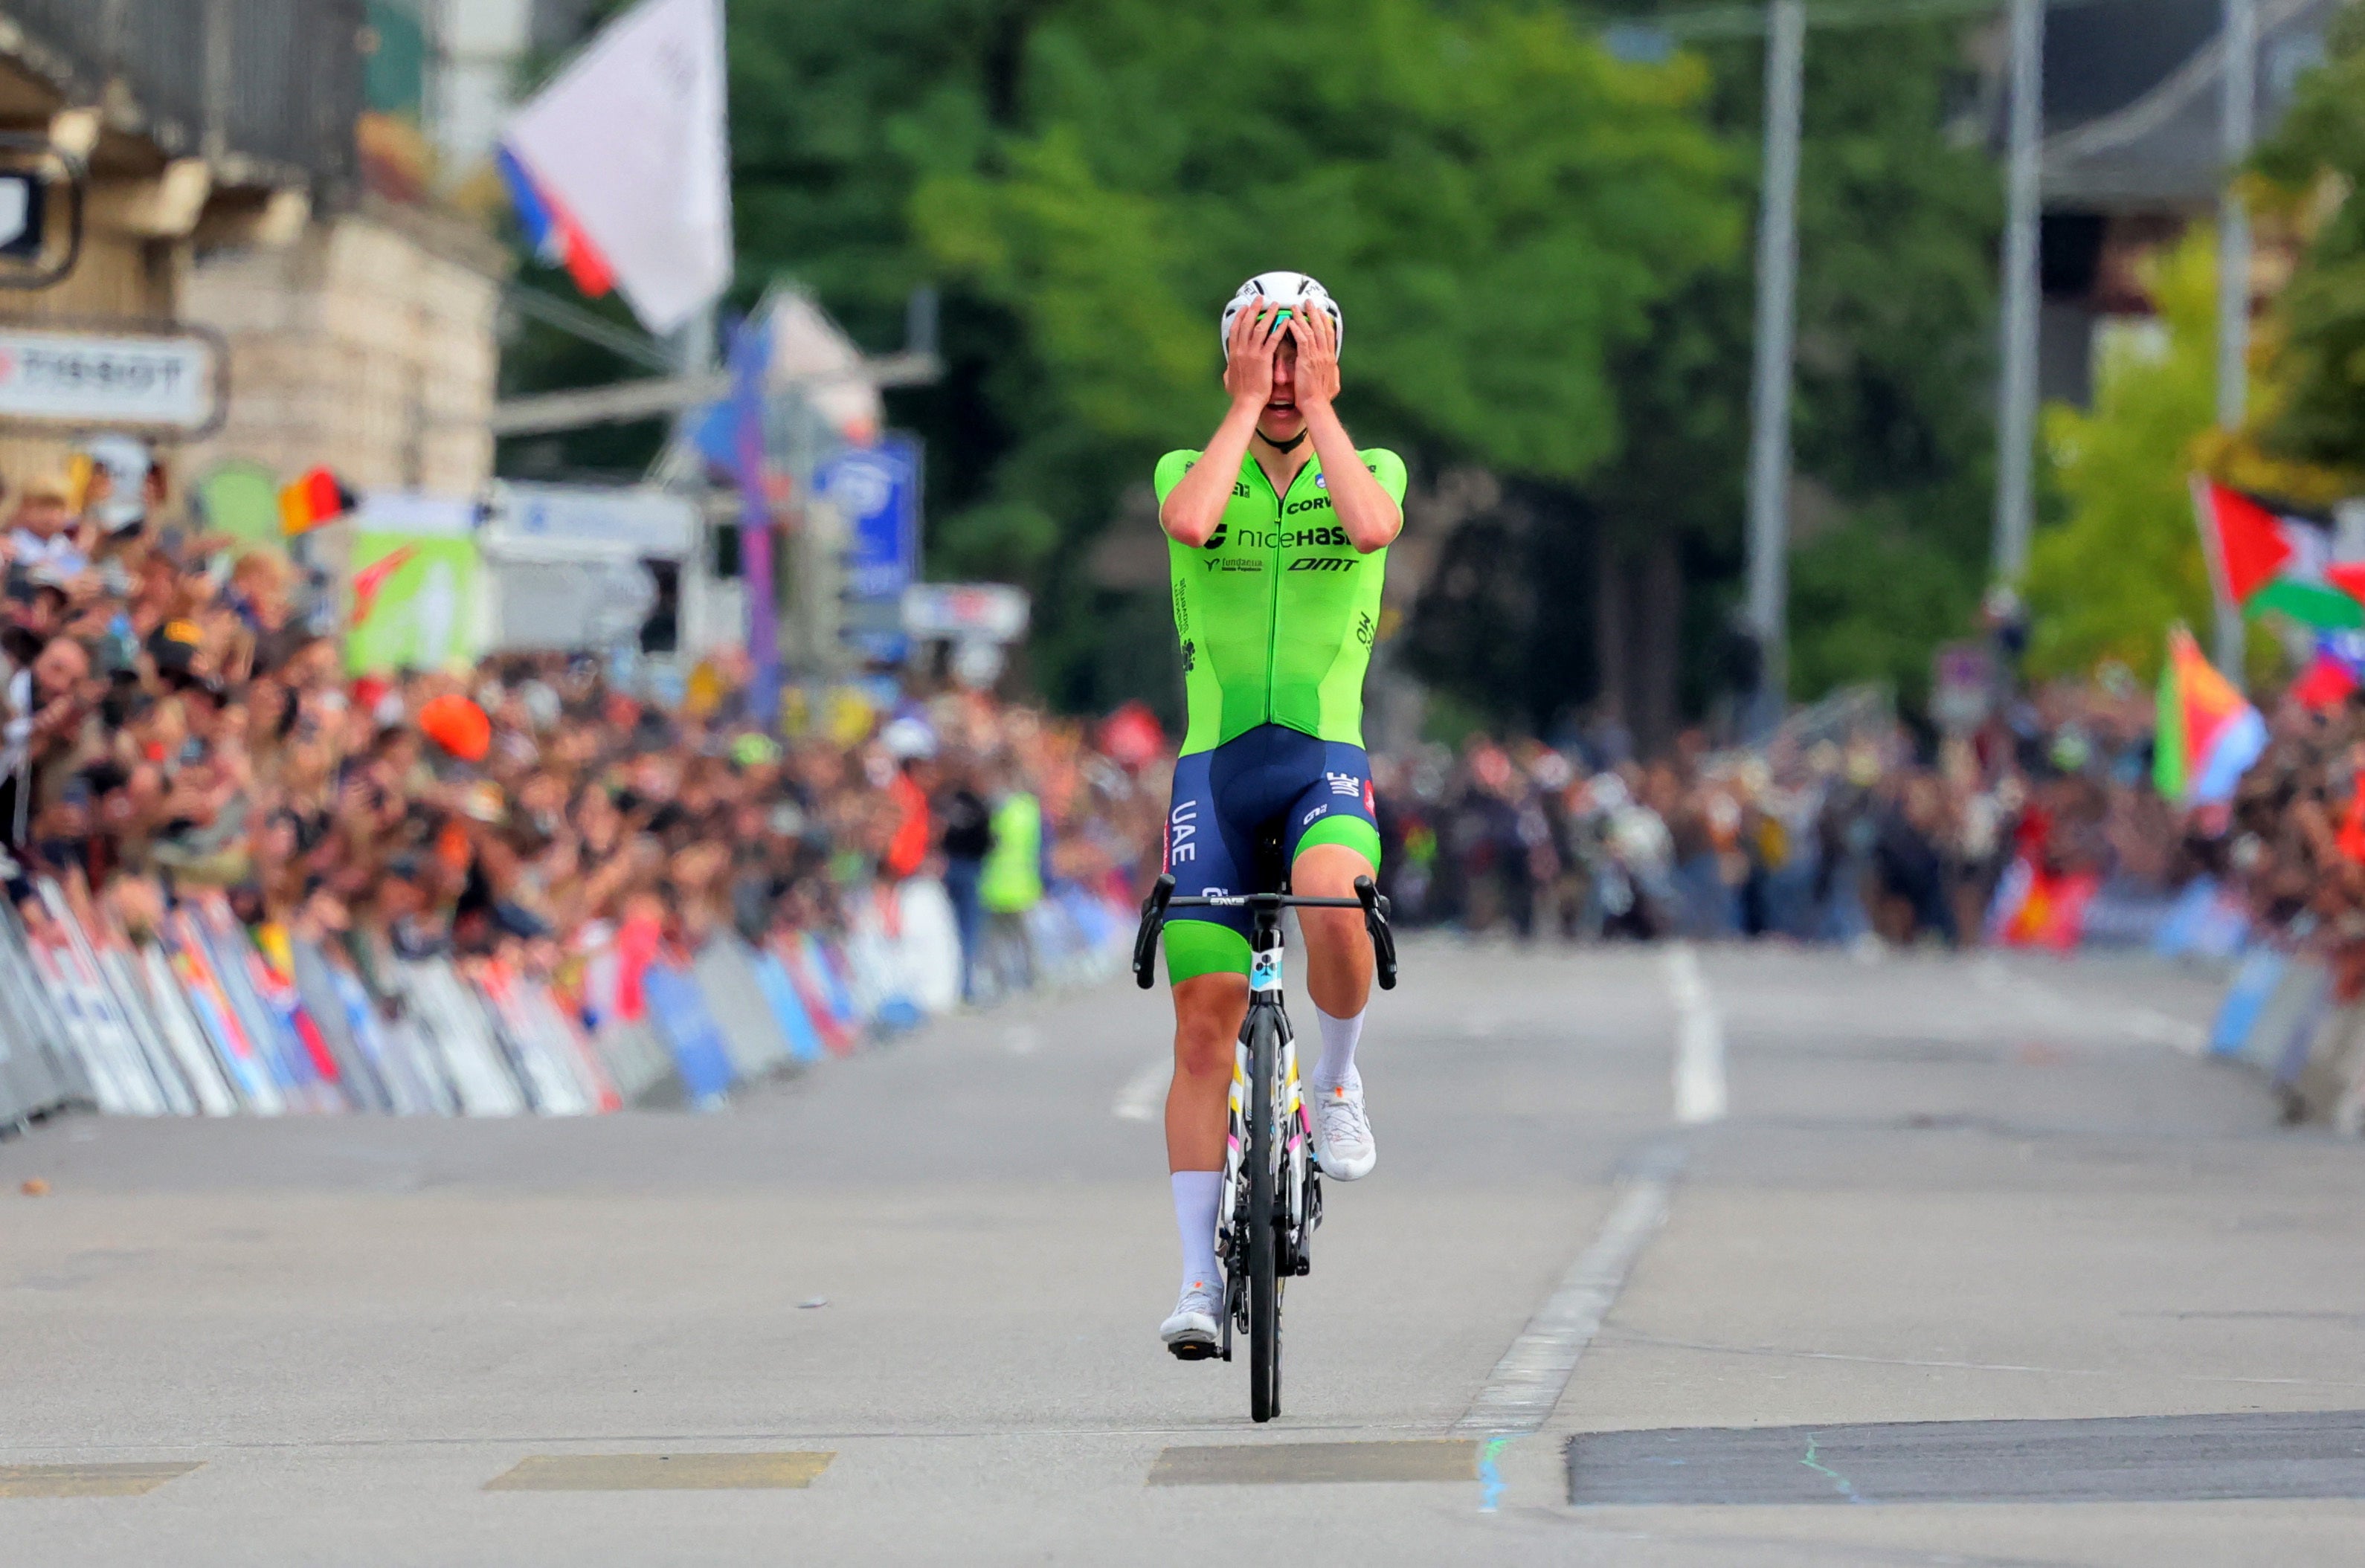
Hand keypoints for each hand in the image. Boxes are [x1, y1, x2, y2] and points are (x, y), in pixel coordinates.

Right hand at [1222, 295, 1281, 409]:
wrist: (1246, 402)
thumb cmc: (1239, 394)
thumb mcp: (1229, 379)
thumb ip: (1229, 371)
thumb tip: (1227, 369)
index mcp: (1233, 354)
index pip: (1235, 329)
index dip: (1240, 317)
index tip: (1245, 308)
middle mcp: (1241, 350)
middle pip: (1247, 323)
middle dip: (1253, 309)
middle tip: (1260, 299)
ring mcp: (1252, 353)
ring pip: (1260, 327)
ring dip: (1268, 314)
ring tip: (1275, 304)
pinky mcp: (1264, 358)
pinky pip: (1272, 339)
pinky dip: (1279, 328)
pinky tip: (1285, 321)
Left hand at [1289, 304, 1340, 409]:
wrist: (1316, 405)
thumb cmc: (1321, 398)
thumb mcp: (1332, 383)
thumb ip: (1332, 371)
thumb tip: (1334, 366)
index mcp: (1330, 358)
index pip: (1328, 334)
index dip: (1324, 321)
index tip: (1320, 312)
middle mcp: (1325, 354)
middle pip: (1321, 328)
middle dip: (1315, 313)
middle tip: (1309, 302)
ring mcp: (1317, 356)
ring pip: (1311, 331)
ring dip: (1303, 317)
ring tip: (1296, 307)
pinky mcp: (1307, 360)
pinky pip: (1302, 340)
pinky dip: (1297, 329)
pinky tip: (1291, 322)